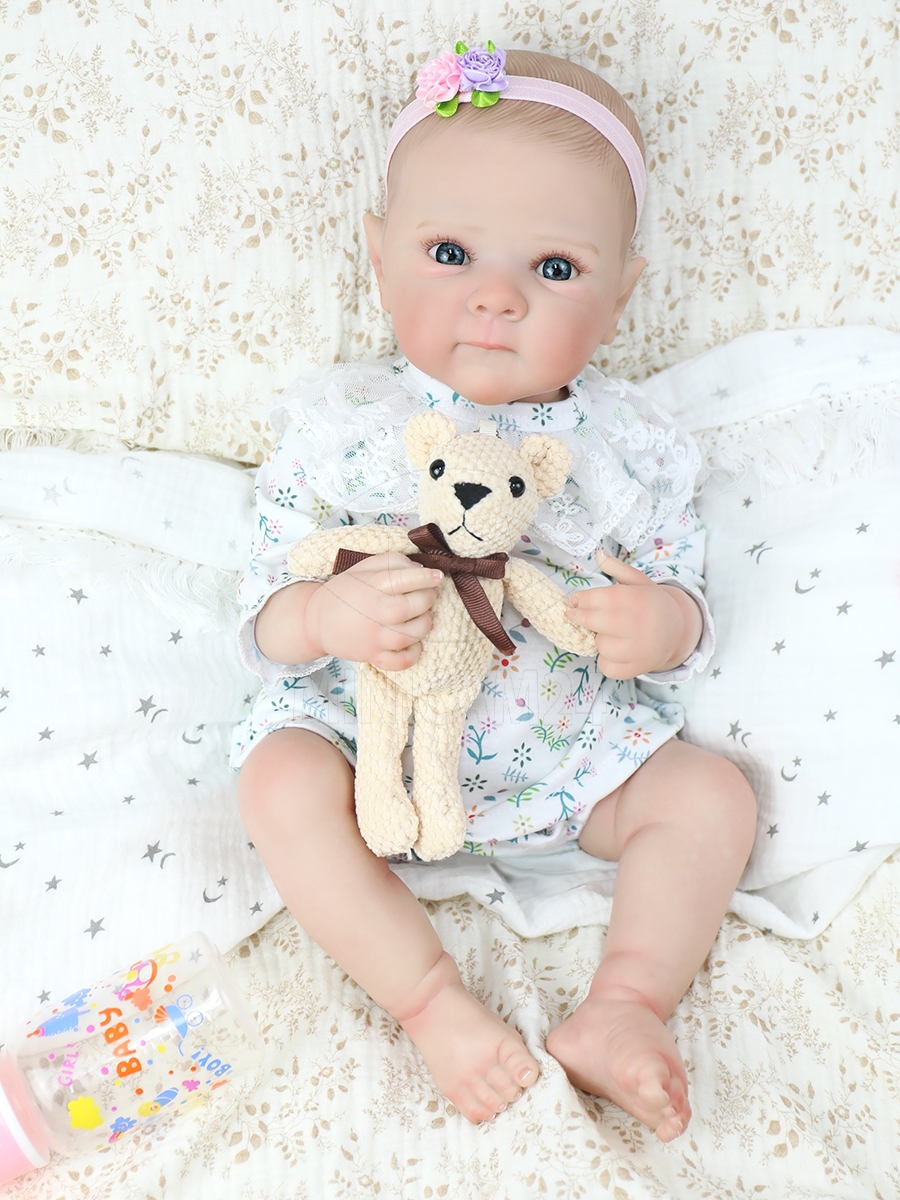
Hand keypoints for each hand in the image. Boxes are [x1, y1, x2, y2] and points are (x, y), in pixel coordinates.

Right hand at [304, 552, 442, 670]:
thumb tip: (420, 569)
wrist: (316, 620)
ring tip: (424, 616)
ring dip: (425, 624)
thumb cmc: (345, 591)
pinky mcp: (373, 656)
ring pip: (411, 634)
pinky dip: (414, 653)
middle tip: (430, 595)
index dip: (427, 577)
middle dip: (429, 598)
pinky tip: (414, 641)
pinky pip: (401, 661)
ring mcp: (374, 637)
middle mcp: (374, 612)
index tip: (437, 576)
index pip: (405, 579)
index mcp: (371, 587)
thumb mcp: (363, 567)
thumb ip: (392, 562)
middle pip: (412, 607)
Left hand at [565, 550, 700, 679]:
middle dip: (581, 618)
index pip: (603, 598)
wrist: (678, 631)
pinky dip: (606, 661)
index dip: (584, 599)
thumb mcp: (639, 582)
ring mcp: (641, 649)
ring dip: (599, 640)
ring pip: (602, 646)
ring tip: (608, 633)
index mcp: (640, 600)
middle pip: (598, 622)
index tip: (574, 600)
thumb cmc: (651, 604)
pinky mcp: (639, 667)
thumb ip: (617, 568)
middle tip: (573, 615)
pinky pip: (608, 667)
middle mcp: (642, 625)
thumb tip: (598, 554)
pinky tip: (614, 651)